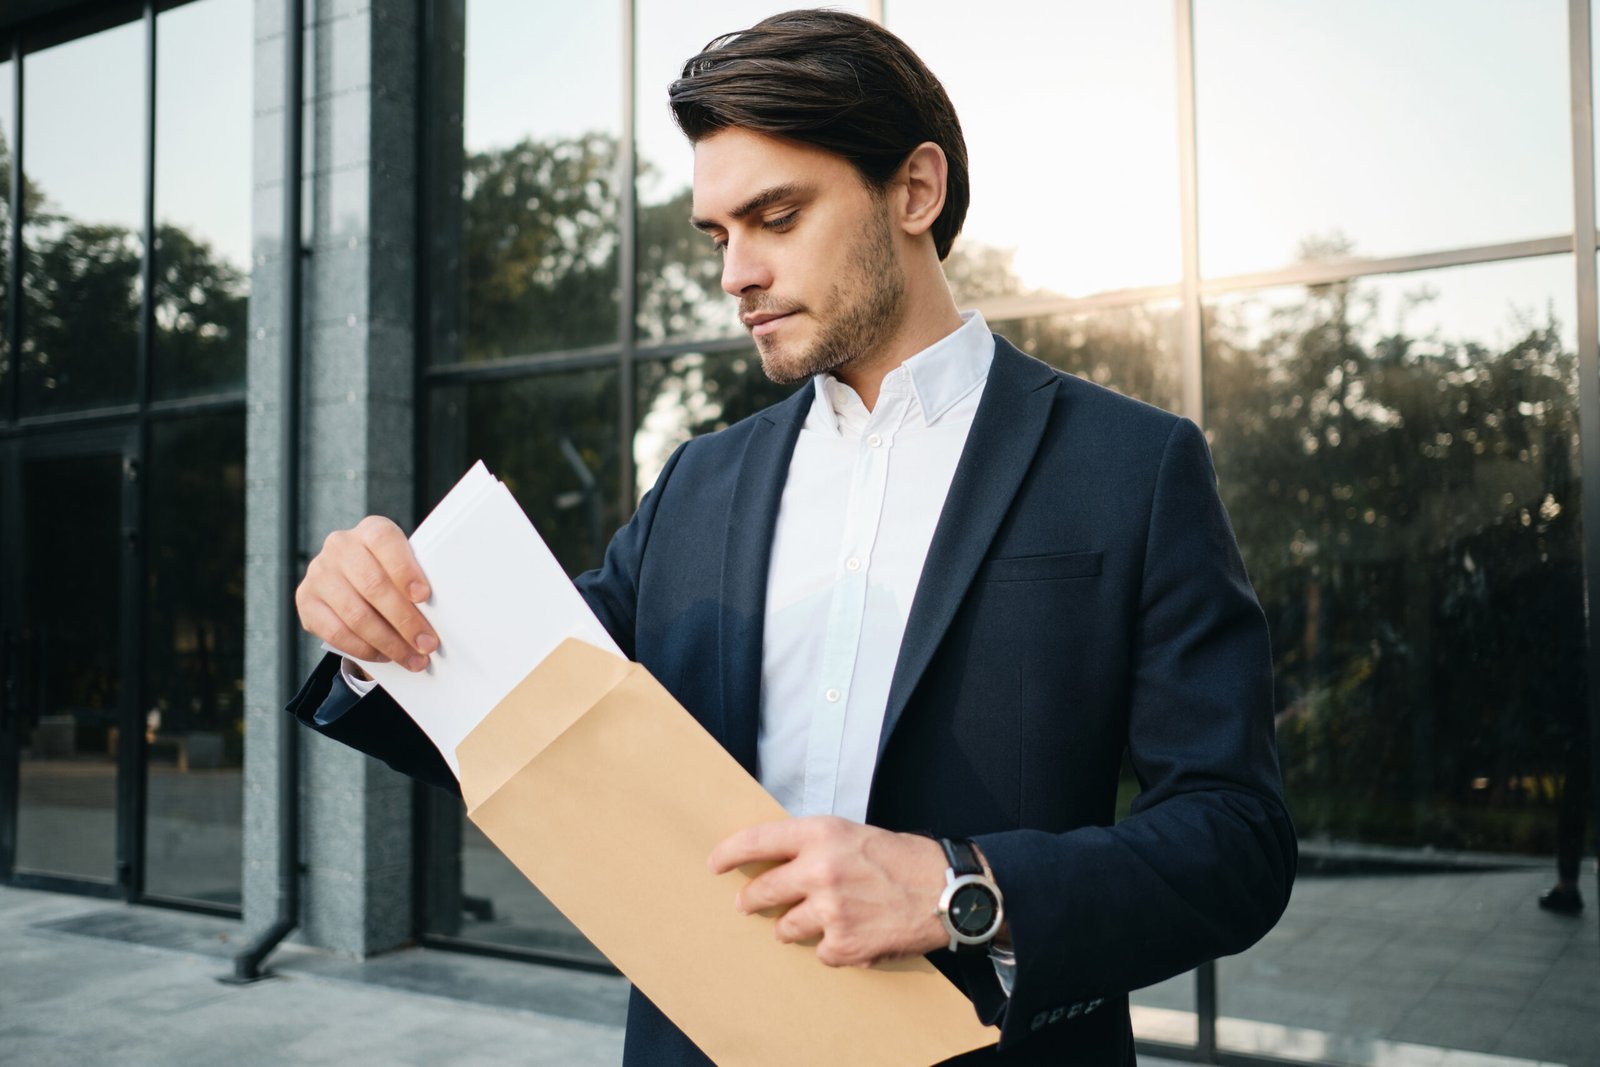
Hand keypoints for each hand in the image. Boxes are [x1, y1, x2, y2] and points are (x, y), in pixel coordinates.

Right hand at [295, 515, 436, 669]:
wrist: (350, 581)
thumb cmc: (388, 574)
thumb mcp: (403, 567)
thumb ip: (415, 580)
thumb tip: (440, 615)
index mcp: (370, 531)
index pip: (384, 542)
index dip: (404, 570)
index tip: (424, 597)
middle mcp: (340, 546)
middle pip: (373, 585)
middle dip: (405, 620)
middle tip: (427, 643)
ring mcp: (319, 573)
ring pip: (356, 614)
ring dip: (389, 642)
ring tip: (412, 658)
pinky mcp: (306, 600)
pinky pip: (336, 632)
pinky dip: (364, 649)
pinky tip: (384, 655)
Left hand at [707, 815, 946, 967]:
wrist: (946, 890)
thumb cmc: (902, 858)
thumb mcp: (852, 833)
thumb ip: (813, 845)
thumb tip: (774, 862)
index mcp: (821, 834)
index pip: (757, 841)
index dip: (729, 853)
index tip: (714, 864)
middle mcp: (820, 870)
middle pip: (761, 891)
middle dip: (750, 900)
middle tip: (747, 903)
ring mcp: (830, 911)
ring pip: (785, 928)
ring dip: (792, 926)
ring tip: (815, 919)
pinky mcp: (844, 945)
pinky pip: (818, 952)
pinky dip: (830, 947)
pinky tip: (852, 934)